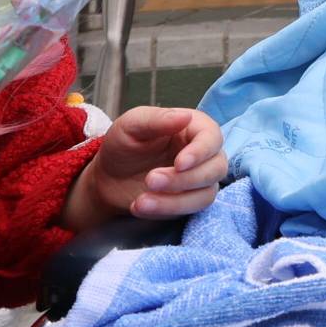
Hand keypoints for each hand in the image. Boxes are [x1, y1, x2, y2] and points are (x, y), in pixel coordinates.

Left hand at [63, 104, 225, 228]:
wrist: (109, 178)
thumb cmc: (123, 145)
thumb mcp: (131, 125)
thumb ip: (157, 119)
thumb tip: (186, 116)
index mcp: (193, 127)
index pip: (212, 137)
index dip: (200, 152)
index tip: (179, 164)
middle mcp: (203, 154)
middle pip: (216, 168)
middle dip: (184, 179)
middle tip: (150, 180)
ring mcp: (200, 179)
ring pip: (206, 194)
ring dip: (176, 200)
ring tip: (142, 201)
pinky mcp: (191, 200)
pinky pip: (192, 210)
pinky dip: (167, 209)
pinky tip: (142, 206)